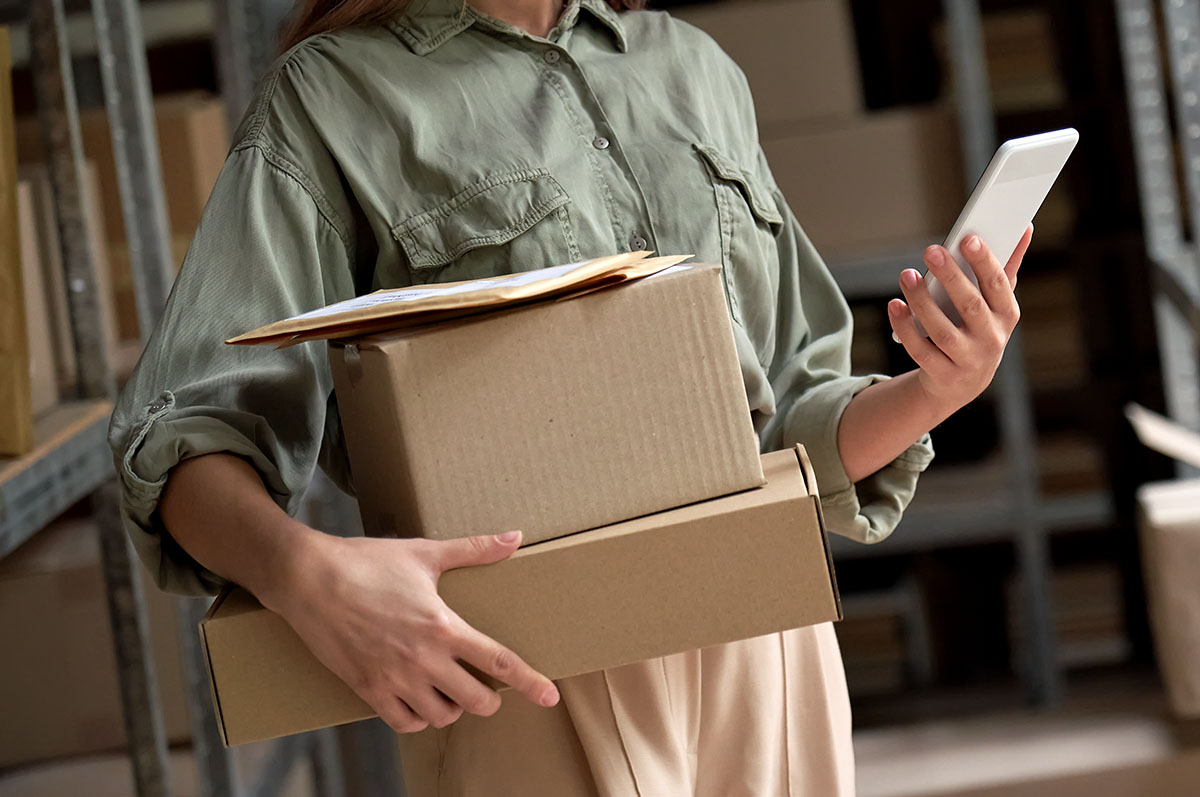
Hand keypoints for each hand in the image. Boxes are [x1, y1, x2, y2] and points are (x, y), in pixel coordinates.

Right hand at [263, 528, 559, 733]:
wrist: (308, 579)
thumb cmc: (367, 562)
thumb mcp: (425, 553)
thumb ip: (474, 550)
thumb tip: (515, 537)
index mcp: (443, 626)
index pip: (499, 663)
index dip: (530, 683)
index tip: (550, 697)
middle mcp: (424, 660)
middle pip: (476, 700)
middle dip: (488, 698)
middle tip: (485, 686)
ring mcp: (395, 679)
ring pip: (441, 716)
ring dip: (453, 708)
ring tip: (451, 691)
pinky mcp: (368, 690)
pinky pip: (404, 722)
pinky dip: (418, 718)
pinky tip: (420, 703)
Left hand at [887, 225, 1032, 413]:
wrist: (962, 384)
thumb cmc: (980, 329)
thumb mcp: (996, 302)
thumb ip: (1007, 265)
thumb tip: (1025, 225)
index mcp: (1007, 314)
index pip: (998, 285)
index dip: (984, 261)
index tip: (967, 238)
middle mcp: (991, 339)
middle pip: (970, 305)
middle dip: (951, 276)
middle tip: (931, 250)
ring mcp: (966, 359)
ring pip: (942, 329)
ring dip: (922, 301)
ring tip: (907, 275)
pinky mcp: (942, 374)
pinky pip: (920, 350)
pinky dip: (906, 327)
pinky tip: (895, 305)